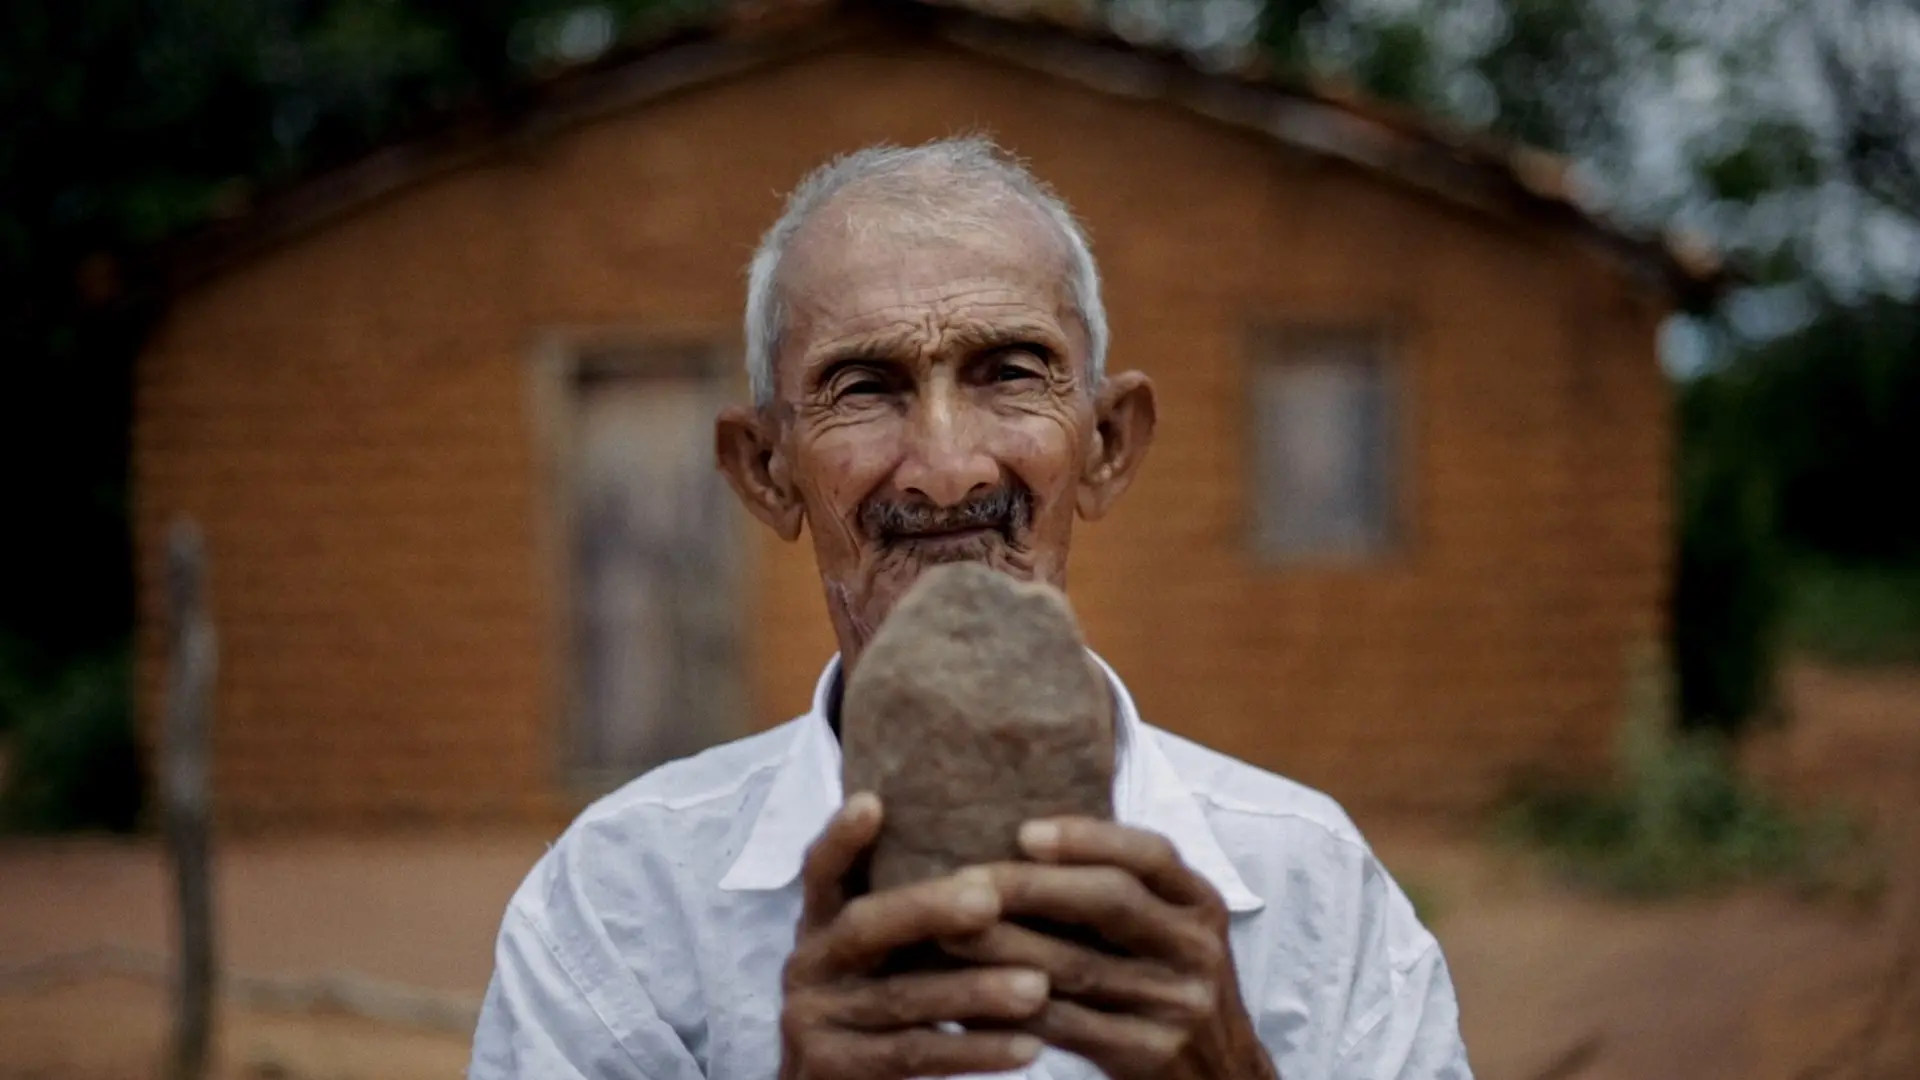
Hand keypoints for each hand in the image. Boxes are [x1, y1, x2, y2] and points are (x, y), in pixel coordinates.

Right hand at [778, 793, 1052, 1079]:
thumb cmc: (879, 1012)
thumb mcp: (880, 957)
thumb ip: (912, 916)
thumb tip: (996, 861)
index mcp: (820, 926)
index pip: (821, 871)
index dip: (842, 838)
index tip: (872, 802)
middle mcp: (808, 966)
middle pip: (865, 926)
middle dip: (928, 909)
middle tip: (990, 899)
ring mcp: (813, 1020)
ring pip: (902, 998)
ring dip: (973, 991)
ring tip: (1038, 987)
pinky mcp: (832, 1069)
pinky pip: (913, 1056)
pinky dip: (974, 1051)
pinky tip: (1029, 1048)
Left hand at [943, 818, 1278, 1079]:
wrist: (1220, 1078)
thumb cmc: (1171, 987)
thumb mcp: (1171, 931)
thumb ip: (1123, 889)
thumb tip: (1024, 840)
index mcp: (1200, 904)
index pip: (1150, 854)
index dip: (1087, 838)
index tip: (1024, 832)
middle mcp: (1196, 948)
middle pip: (1110, 901)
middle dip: (1030, 887)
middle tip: (964, 880)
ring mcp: (1177, 1004)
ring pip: (1077, 966)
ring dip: (1005, 946)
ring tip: (947, 932)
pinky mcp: (1149, 1054)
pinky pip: (1066, 1025)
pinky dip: (1013, 1008)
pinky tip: (968, 996)